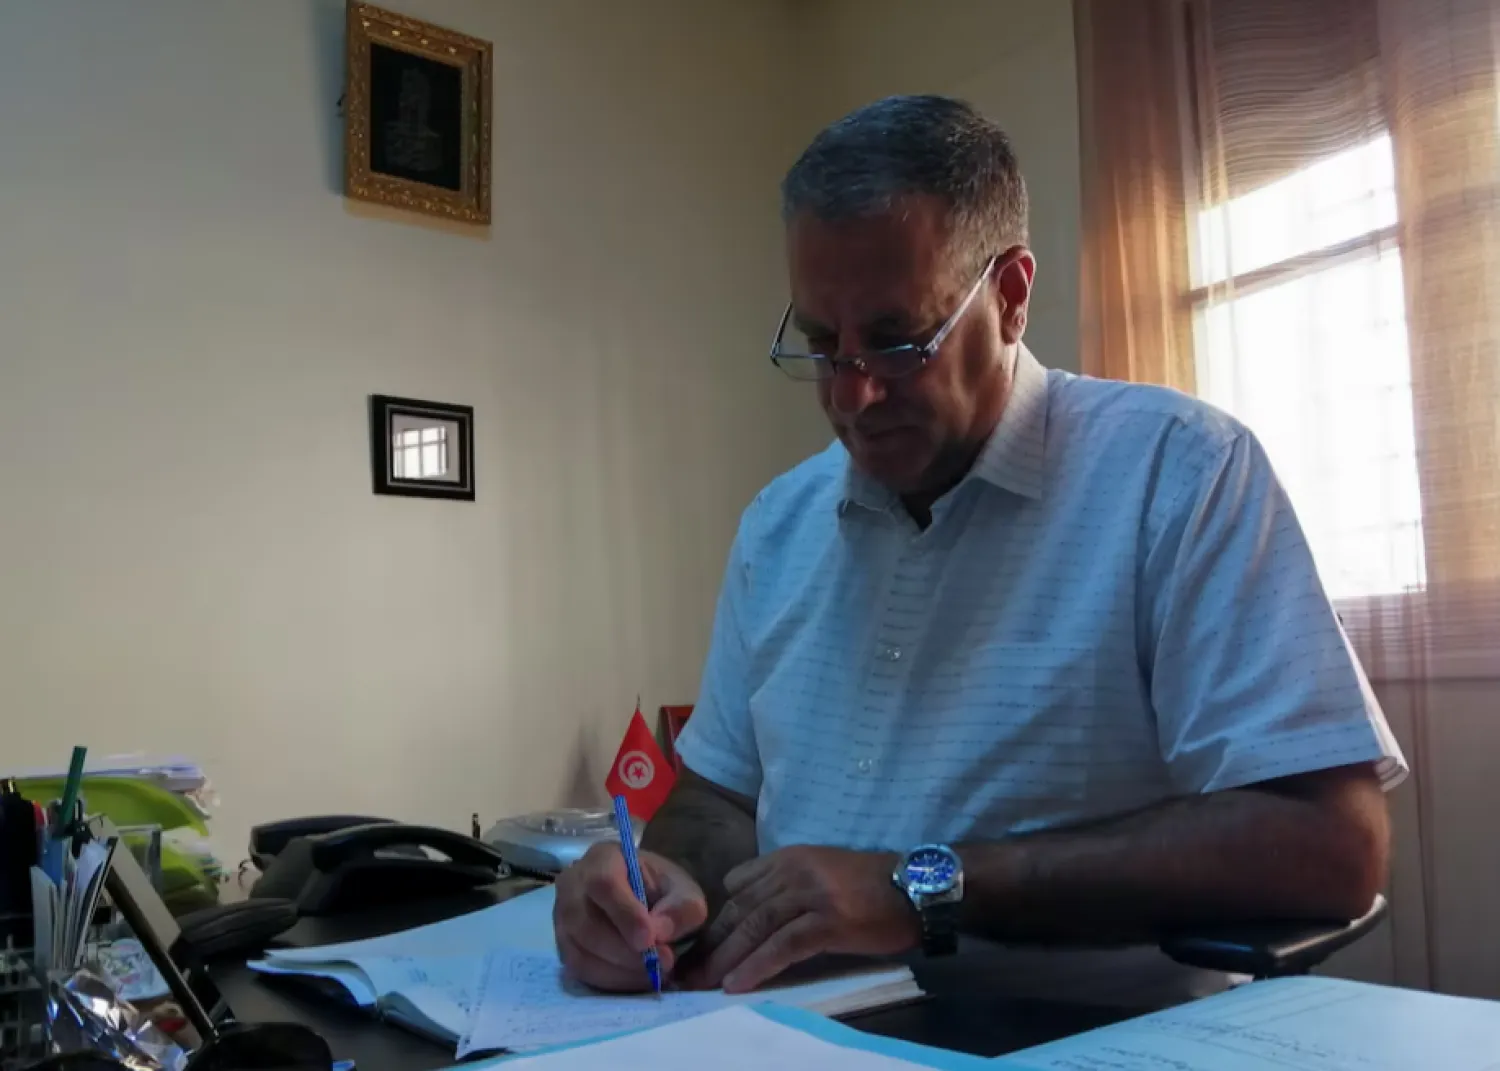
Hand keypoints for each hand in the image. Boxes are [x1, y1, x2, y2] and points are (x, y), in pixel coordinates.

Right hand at [552, 842, 707, 991]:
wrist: (646, 901)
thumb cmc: (663, 891)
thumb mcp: (685, 891)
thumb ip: (680, 908)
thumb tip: (658, 934)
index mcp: (602, 858)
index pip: (603, 884)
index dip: (625, 914)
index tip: (649, 940)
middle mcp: (572, 885)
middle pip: (586, 923)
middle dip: (625, 951)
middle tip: (662, 963)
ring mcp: (561, 918)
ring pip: (579, 951)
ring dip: (619, 970)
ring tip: (653, 973)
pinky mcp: (562, 946)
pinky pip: (579, 970)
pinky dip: (610, 980)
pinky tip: (636, 979)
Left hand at [682, 846, 919, 993]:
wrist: (915, 887)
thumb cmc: (870, 886)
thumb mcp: (820, 872)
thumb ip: (784, 886)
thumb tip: (748, 917)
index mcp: (788, 857)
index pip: (737, 887)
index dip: (715, 919)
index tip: (698, 946)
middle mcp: (794, 870)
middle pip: (740, 908)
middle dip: (711, 942)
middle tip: (686, 971)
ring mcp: (811, 894)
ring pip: (755, 927)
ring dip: (725, 958)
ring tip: (702, 982)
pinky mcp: (828, 921)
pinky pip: (782, 946)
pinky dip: (756, 965)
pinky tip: (737, 983)